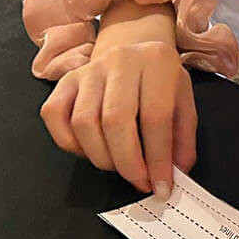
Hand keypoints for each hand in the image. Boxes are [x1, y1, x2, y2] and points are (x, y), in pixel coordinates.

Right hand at [40, 39, 196, 196]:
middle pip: (115, 121)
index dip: (158, 159)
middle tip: (139, 181)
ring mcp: (89, 69)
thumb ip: (183, 139)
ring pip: (83, 123)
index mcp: (157, 62)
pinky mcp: (66, 80)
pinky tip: (91, 149)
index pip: (155, 117)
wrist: (136, 53)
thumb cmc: (160, 81)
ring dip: (101, 157)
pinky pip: (54, 115)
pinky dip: (70, 143)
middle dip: (127, 163)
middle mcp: (120, 60)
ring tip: (119, 165)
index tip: (162, 186)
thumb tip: (174, 173)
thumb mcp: (184, 102)